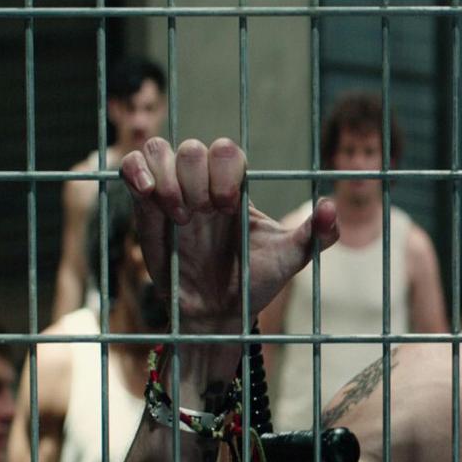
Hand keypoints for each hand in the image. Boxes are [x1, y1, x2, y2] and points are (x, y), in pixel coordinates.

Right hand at [120, 138, 338, 328]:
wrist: (218, 313)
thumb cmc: (255, 281)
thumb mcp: (293, 257)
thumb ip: (319, 233)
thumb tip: (330, 206)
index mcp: (236, 187)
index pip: (228, 151)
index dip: (225, 171)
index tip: (228, 209)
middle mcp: (203, 184)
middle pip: (193, 148)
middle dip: (196, 180)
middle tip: (202, 216)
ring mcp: (171, 192)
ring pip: (159, 149)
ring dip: (166, 178)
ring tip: (179, 215)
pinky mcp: (144, 208)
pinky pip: (131, 167)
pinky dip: (135, 170)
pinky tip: (149, 194)